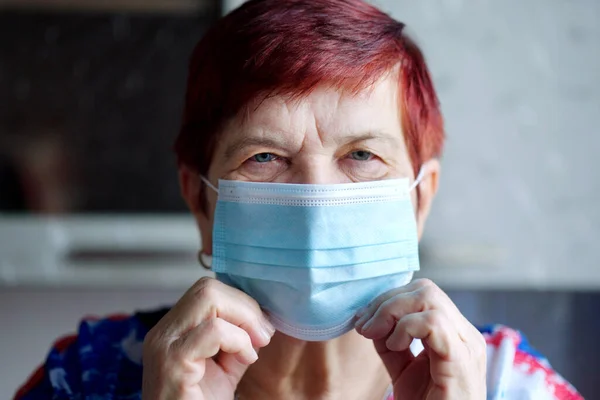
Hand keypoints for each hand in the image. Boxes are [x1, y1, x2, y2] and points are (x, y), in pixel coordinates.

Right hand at [142, 277, 274, 399]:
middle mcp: (163, 333)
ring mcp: (164, 346)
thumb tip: (263, 319)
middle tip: (262, 335)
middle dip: (245, 307)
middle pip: (208, 288)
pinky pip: (213, 331)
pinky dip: (238, 340)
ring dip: (244, 320)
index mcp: (173, 330)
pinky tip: (246, 360)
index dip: (240, 302)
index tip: (261, 329)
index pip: (207, 289)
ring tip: (254, 348)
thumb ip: (238, 340)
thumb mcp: (225, 367)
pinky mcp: (173, 363)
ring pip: (208, 298)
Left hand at [355, 279, 485, 399]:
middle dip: (387, 302)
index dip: (388, 300)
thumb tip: (371, 320)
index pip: (422, 294)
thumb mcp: (404, 371)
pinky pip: (433, 323)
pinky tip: (394, 346)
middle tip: (365, 327)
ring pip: (429, 298)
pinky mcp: (461, 360)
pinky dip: (406, 327)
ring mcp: (466, 346)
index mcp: (454, 334)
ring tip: (376, 336)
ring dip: (392, 312)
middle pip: (425, 289)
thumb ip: (391, 344)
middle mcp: (464, 334)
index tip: (363, 322)